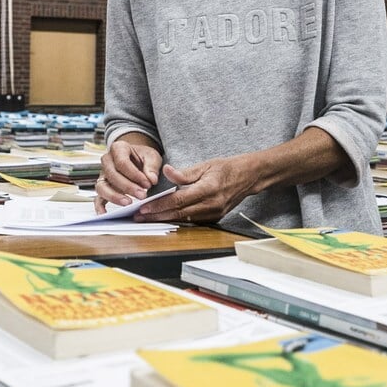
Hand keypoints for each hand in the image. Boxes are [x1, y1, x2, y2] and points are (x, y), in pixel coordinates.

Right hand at [95, 136, 161, 211]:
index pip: (122, 162)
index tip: (148, 184)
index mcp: (118, 148)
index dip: (134, 174)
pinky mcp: (103, 188)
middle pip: (112, 175)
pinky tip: (106, 214)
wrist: (137, 159)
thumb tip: (151, 179)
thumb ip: (152, 166)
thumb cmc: (143, 157)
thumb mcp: (152, 156)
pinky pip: (97, 198)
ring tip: (128, 203)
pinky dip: (99, 207)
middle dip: (127, 187)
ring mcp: (103, 175)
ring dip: (114, 196)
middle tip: (142, 195)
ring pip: (102, 187)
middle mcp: (107, 161)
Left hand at [139, 159, 258, 223]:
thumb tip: (166, 172)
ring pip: (184, 220)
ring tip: (147, 218)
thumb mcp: (205, 165)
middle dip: (156, 216)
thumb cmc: (227, 168)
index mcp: (208, 189)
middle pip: (178, 214)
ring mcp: (214, 214)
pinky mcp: (214, 218)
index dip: (159, 205)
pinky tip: (164, 217)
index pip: (178, 201)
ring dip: (164, 219)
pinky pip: (192, 221)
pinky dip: (177, 219)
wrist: (248, 177)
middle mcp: (211, 205)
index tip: (143, 208)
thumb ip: (184, 173)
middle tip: (138, 216)